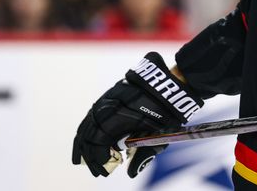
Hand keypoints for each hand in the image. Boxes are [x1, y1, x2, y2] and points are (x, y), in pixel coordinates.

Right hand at [72, 52, 203, 177]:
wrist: (170, 83)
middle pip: (88, 136)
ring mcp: (105, 100)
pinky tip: (92, 137)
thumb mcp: (157, 136)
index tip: (105, 171)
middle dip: (90, 155)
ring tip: (86, 158)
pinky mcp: (109, 95)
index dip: (98, 161)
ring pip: (87, 124)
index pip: (96, 145)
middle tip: (97, 169)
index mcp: (114, 120)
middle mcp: (105, 109)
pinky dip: (90, 129)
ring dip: (86, 142)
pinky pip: (93, 115)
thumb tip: (131, 173)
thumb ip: (142, 155)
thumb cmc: (165, 111)